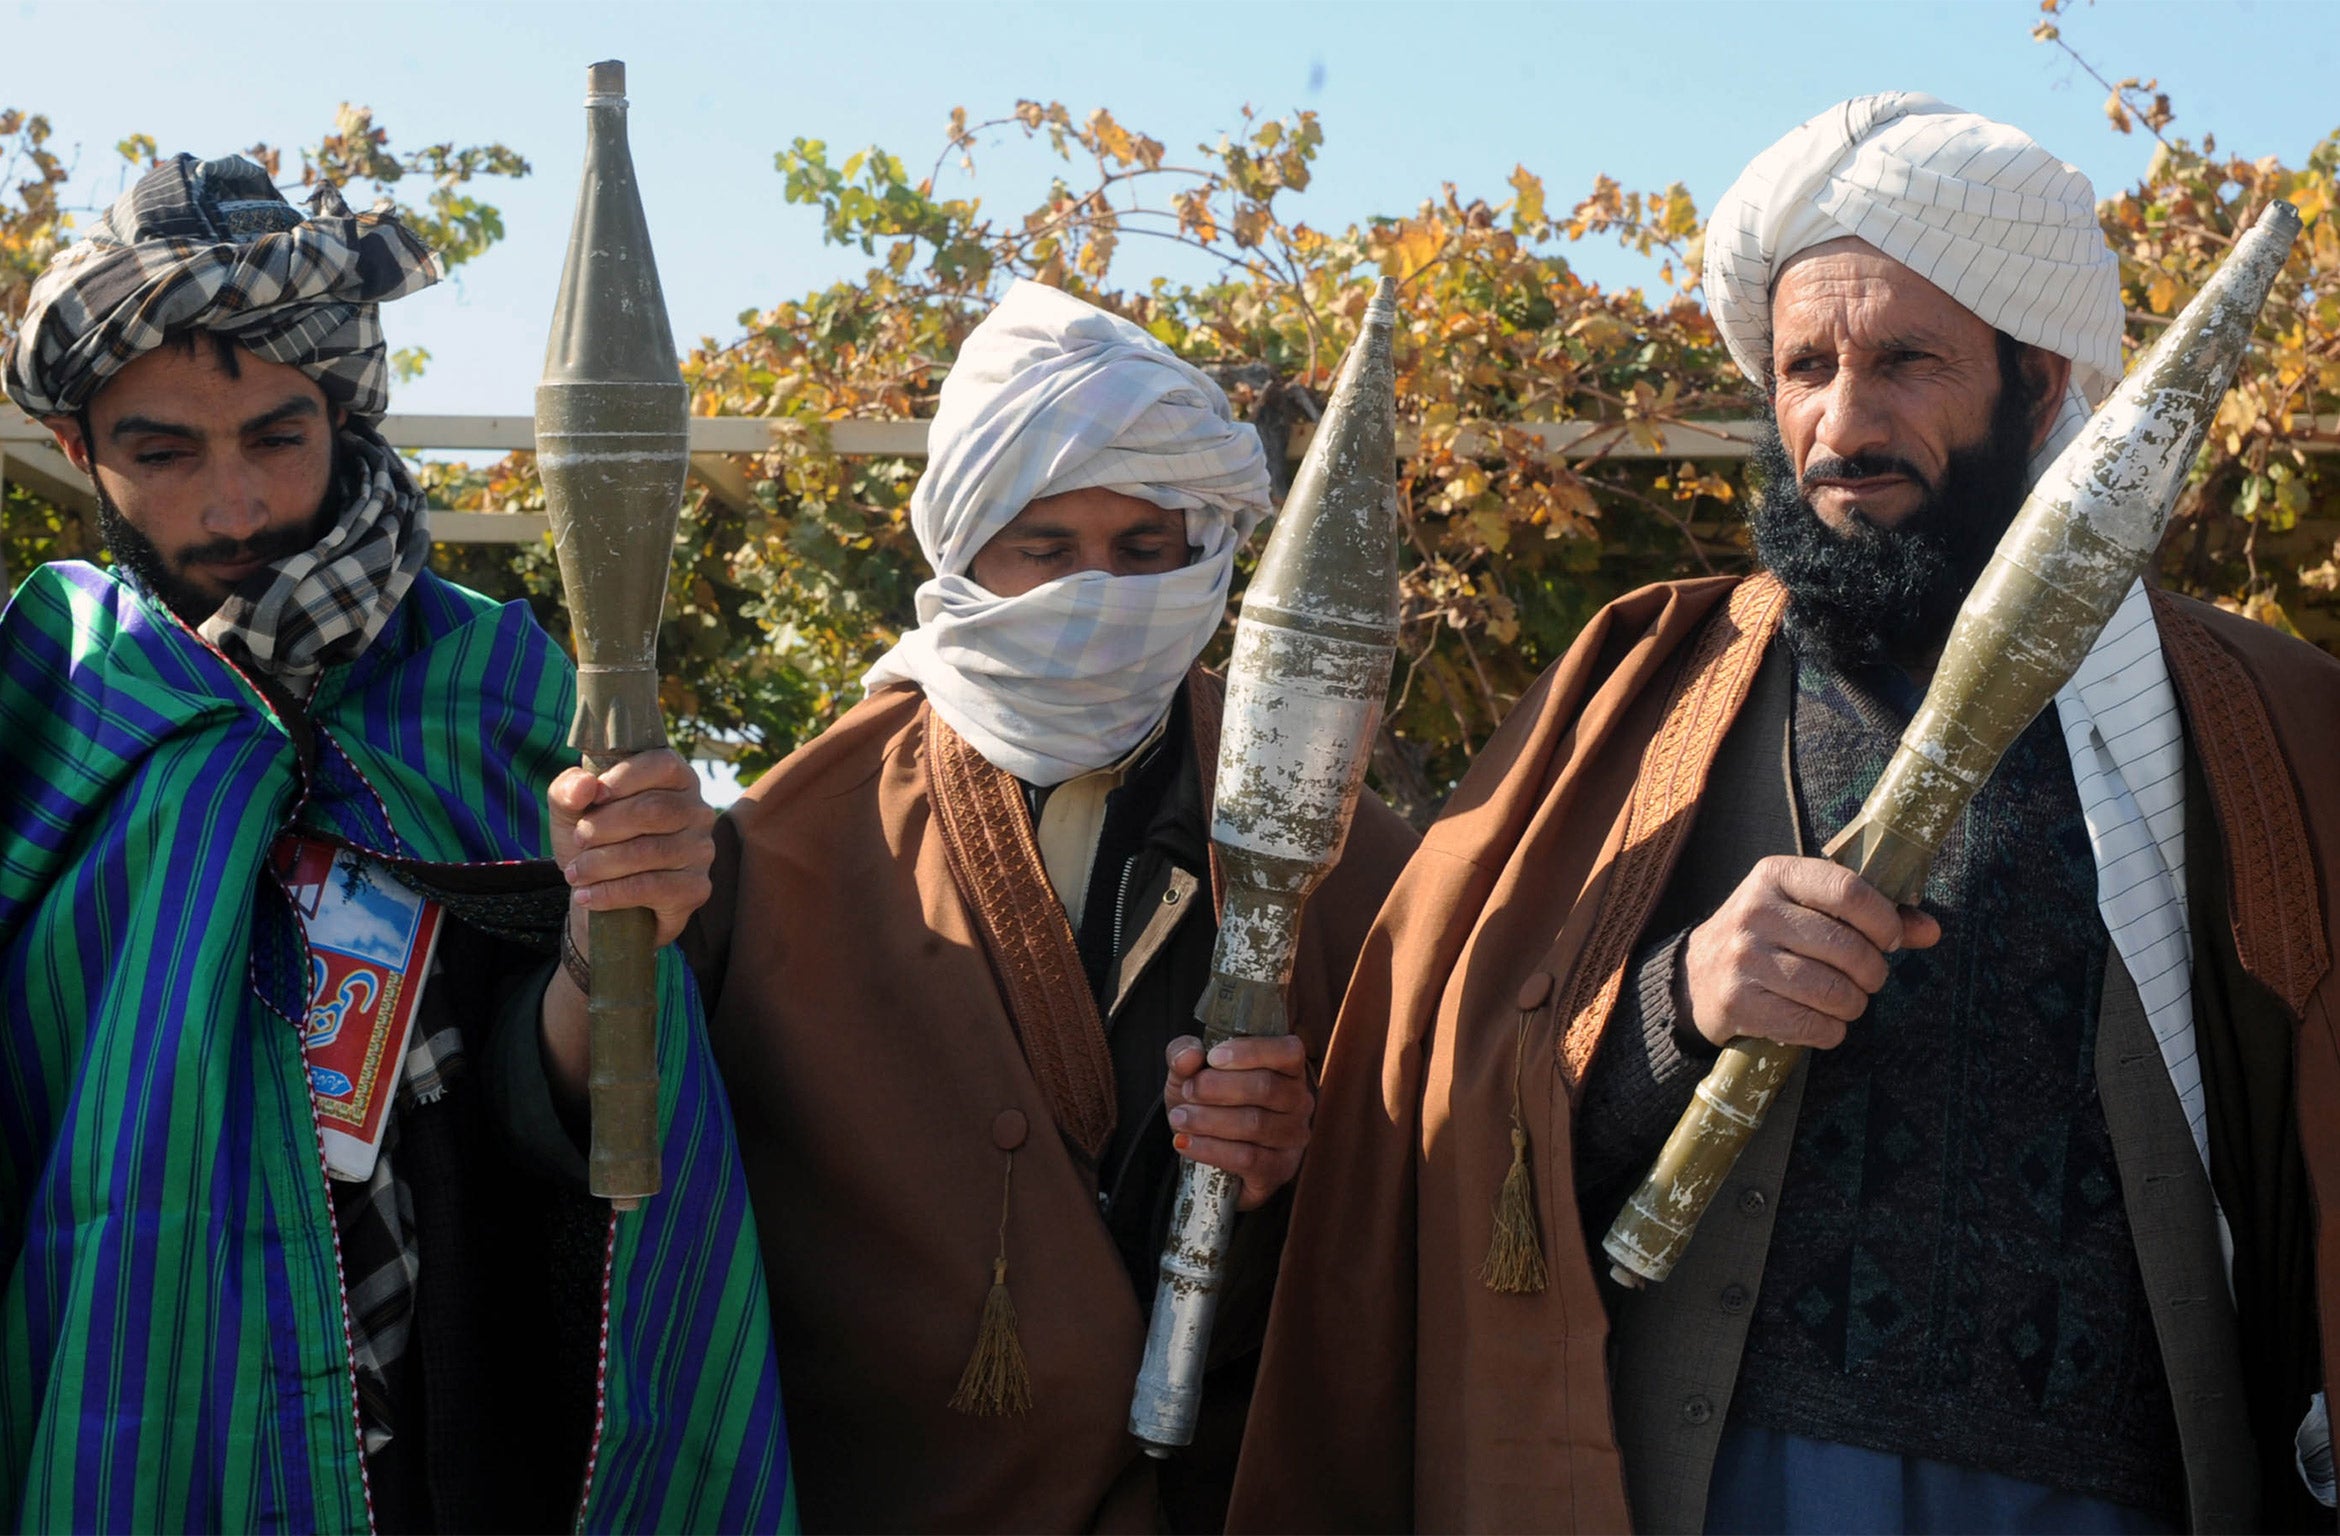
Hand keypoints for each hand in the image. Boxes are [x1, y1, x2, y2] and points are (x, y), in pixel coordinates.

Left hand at [548, 748, 714, 948]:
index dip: (625, 778)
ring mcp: (701, 850)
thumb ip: (569, 790)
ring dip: (603, 863)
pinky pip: (654, 887)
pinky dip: (613, 893)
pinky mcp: (696, 887)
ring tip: (575, 873)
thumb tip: (584, 785)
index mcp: (675, 779)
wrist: (605, 895)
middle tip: (578, 839)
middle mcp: (697, 811)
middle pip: (654, 810)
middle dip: (606, 825)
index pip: (662, 765)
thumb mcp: (571, 810)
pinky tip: (588, 896)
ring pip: (652, 851)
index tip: (593, 797)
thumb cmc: (594, 839)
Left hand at [1164, 1033, 1314, 1210]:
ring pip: (1255, 1124)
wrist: (1206, 1151)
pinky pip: (1248, 1158)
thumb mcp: (1190, 1072)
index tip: (1212, 1057)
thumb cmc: (1207, 1101)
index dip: (1251, 1052)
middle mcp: (1299, 1101)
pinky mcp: (1279, 1169)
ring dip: (1209, 1120)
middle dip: (1218, 1087)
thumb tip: (1189, 1055)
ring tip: (1179, 1118)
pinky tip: (1184, 1142)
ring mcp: (1293, 1137)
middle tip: (1188, 1090)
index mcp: (1287, 1068)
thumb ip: (1184, 1054)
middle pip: (1266, 1087)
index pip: (1287, 1051)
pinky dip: (1210, 1149)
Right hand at [1681, 854, 1940, 1050]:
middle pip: (1847, 947)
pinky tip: (1824, 1024)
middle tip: (1868, 979)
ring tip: (1847, 1002)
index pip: (1848, 890)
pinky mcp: (1738, 1002)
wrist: (1696, 976)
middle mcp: (1755, 911)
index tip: (1891, 940)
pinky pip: (1809, 1025)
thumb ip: (1871, 916)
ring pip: (1832, 991)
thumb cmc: (1770, 936)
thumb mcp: (1809, 910)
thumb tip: (1931, 930)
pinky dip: (1830, 1032)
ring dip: (1853, 1005)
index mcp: (1776, 875)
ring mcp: (1743, 958)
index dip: (1884, 920)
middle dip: (1873, 972)